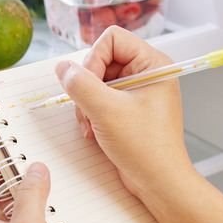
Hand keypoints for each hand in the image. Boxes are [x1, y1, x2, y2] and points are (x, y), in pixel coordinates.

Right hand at [54, 26, 194, 197]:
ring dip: (86, 103)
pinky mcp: (129, 109)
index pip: (112, 39)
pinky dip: (91, 113)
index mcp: (153, 64)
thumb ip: (80, 84)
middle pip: (102, 59)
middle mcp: (147, 74)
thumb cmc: (147, 148)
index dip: (94, 58)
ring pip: (97, 81)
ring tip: (91, 125)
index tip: (89, 84)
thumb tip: (63, 68)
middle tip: (88, 109)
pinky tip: (94, 131)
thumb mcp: (106, 111)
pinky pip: (101, 99)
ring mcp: (138, 92)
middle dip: (88, 86)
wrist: (159, 182)